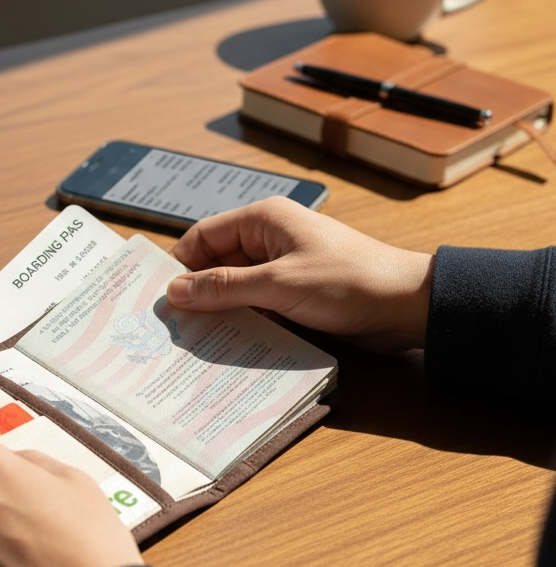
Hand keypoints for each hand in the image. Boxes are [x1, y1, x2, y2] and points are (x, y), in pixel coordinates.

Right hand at [167, 197, 432, 352]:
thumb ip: (224, 287)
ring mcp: (283, 268)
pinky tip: (228, 346)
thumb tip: (176, 291)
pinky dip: (244, 321)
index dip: (180, 267)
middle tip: (171, 329)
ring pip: (236, 288)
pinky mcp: (296, 294)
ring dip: (220, 312)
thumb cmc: (347, 282)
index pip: (203, 237)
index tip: (158, 300)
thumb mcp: (278, 285)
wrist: (407, 306)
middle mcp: (270, 239)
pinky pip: (258, 305)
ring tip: (193, 343)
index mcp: (264, 220)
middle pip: (216, 264)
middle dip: (197, 294)